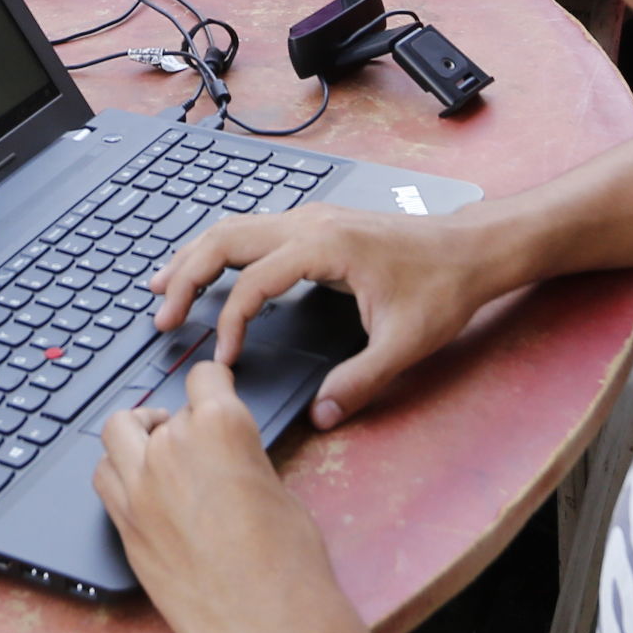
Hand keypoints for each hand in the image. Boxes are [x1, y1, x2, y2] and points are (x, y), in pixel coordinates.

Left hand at [94, 361, 371, 632]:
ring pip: (119, 432)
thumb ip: (243, 458)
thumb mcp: (277, 488)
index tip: (212, 387)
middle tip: (198, 446)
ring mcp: (141, 487)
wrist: (268, 625)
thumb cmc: (288, 566)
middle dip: (182, 424)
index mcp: (222, 426)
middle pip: (166, 411)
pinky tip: (138, 485)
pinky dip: (118, 472)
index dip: (212, 383)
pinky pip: (104, 478)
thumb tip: (229, 456)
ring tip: (155, 450)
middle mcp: (174, 448)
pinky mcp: (125, 526)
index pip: (204, 376)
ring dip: (138, 436)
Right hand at [149, 203, 506, 427]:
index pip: (255, 280)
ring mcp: (310, 219)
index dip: (232, 321)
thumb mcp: (406, 342)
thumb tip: (322, 414)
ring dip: (197, 257)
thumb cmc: (442, 287)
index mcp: (325, 245)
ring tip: (163, 290)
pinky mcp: (314, 226)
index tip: (225, 359)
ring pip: (235, 228)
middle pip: (227, 237)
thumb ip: (361, 380)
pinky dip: (221, 252)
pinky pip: (253, 232)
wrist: (470, 249)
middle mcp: (310, 222)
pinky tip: (209, 273)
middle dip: (187, 274)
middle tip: (161, 316)